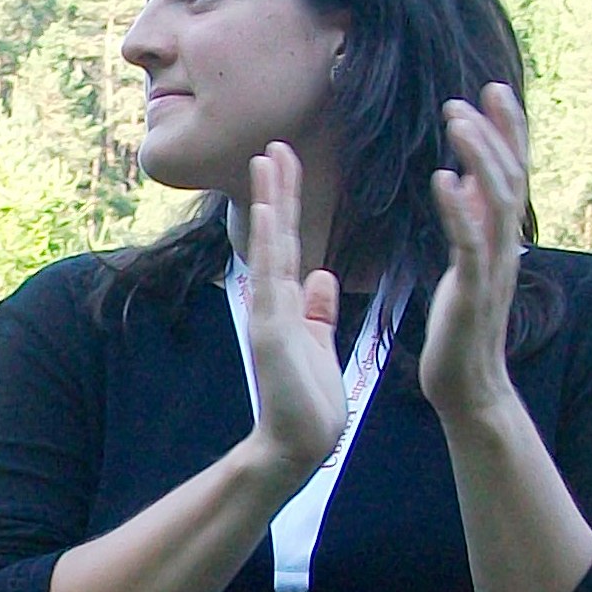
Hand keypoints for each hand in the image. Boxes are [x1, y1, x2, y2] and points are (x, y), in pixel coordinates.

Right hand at [242, 143, 348, 479]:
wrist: (295, 446)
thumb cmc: (308, 405)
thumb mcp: (319, 345)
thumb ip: (319, 310)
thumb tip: (324, 276)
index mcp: (287, 307)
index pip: (288, 245)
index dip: (289, 206)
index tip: (288, 166)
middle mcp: (272, 304)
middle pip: (274, 235)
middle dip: (277, 190)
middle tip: (275, 145)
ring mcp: (268, 315)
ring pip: (270, 246)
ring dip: (270, 202)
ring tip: (270, 158)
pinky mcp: (271, 329)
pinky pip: (273, 275)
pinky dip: (270, 242)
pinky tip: (271, 210)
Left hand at [422, 83, 526, 420]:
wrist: (468, 386)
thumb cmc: (460, 330)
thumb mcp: (463, 267)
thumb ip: (467, 224)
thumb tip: (461, 181)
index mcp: (500, 239)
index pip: (509, 173)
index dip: (505, 131)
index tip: (491, 91)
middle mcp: (504, 246)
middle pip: (510, 174)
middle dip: (497, 130)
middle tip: (475, 92)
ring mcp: (491, 267)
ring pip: (493, 199)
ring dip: (476, 155)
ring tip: (455, 121)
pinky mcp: (471, 290)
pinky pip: (468, 241)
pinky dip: (456, 208)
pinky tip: (442, 179)